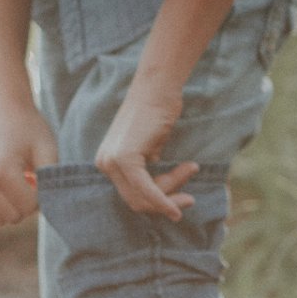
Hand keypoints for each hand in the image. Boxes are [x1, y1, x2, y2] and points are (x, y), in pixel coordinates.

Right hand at [0, 98, 55, 226]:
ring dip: (8, 205)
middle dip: (23, 203)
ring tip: (13, 179)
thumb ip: (50, 182)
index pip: (27, 208)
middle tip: (27, 178)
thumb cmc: (28, 127)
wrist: (0, 104)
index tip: (38, 176)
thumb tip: (47, 209)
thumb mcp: (48, 150)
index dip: (39, 195)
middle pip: (10, 217)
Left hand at [93, 76, 197, 220]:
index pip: (132, 195)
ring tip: (192, 169)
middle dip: (166, 200)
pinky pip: (147, 190)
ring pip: (144, 197)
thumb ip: (148, 172)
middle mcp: (105, 164)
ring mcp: (112, 162)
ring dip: (171, 192)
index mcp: (107, 163)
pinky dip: (163, 201)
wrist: (158, 87)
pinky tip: (176, 210)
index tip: (184, 195)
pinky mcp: (125, 159)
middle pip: (137, 201)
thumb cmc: (158, 112)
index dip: (159, 200)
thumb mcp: (150, 149)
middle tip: (190, 198)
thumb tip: (162, 203)